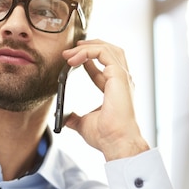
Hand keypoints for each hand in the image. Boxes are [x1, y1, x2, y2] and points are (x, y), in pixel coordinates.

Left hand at [62, 39, 149, 160]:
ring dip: (87, 46)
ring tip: (70, 52)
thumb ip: (76, 119)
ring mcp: (122, 77)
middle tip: (70, 50)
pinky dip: (87, 51)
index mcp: (116, 90)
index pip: (103, 67)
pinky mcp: (119, 75)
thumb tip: (66, 119)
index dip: (87, 60)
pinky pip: (103, 52)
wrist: (117, 142)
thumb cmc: (106, 136)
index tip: (71, 60)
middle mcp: (122, 81)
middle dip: (89, 47)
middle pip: (110, 52)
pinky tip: (74, 58)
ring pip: (107, 48)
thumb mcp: (85, 124)